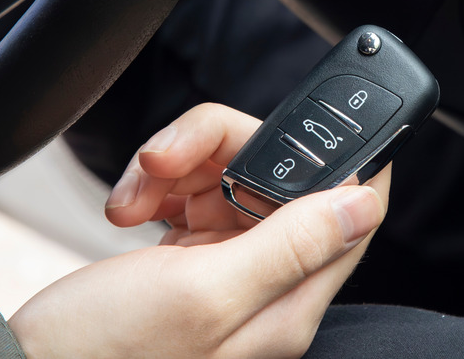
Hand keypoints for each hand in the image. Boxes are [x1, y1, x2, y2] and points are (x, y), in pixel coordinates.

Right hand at [8, 103, 390, 357]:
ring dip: (179, 172)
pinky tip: (134, 208)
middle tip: (167, 161)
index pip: (349, 219)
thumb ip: (290, 246)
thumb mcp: (202, 292)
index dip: (340, 166)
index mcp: (289, 300)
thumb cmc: (100, 353)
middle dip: (223, 156)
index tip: (315, 127)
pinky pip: (195, 199)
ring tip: (135, 195)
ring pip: (231, 183)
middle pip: (280, 185)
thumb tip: (363, 205)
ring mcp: (229, 272)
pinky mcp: (192, 262)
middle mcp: (268, 287)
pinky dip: (162, 190)